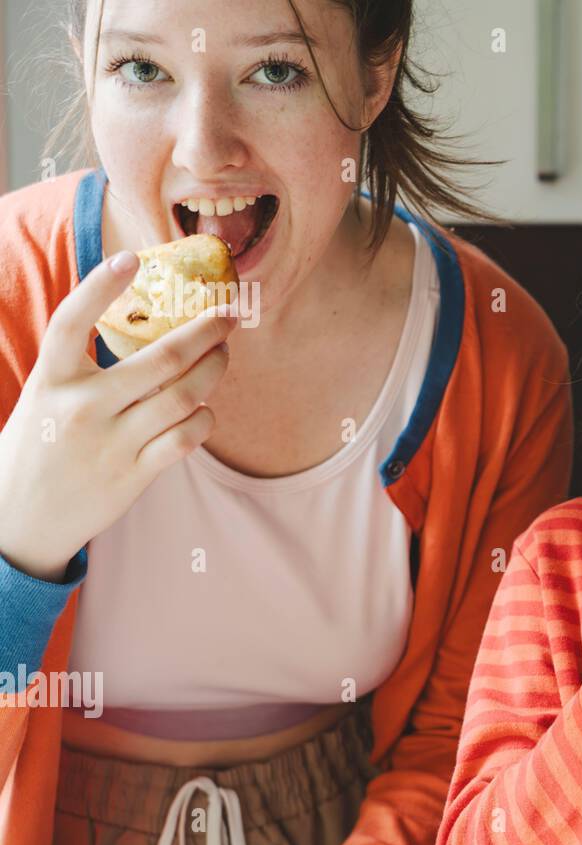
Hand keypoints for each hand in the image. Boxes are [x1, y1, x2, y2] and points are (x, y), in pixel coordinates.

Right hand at [0, 252, 238, 581]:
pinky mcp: (135, 474)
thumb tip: (146, 328)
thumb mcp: (47, 397)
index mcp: (52, 380)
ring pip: (185, 396)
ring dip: (214, 370)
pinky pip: (187, 438)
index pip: (72, 322)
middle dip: (207, 331)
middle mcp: (83, 408)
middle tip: (229, 315)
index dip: (100, 287)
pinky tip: (204, 410)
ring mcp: (111, 443)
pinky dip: (205, 419)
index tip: (131, 258)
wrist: (21, 519)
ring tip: (222, 355)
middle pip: (161, 359)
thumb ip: (83, 367)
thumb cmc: (41, 445)